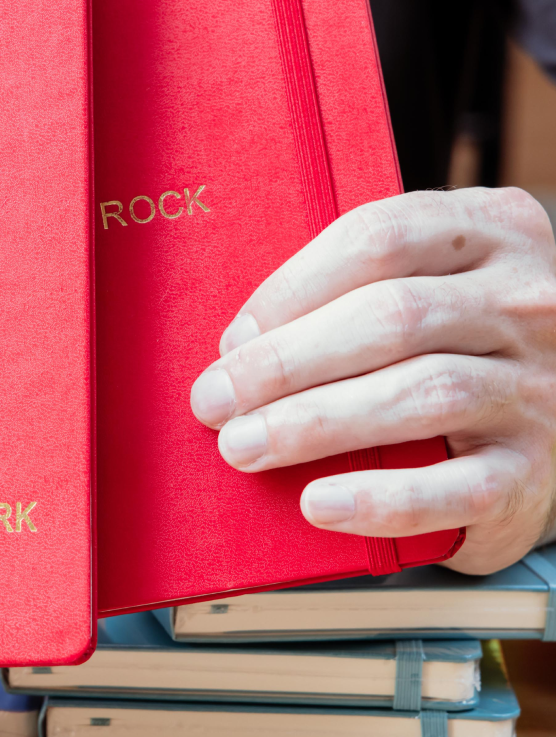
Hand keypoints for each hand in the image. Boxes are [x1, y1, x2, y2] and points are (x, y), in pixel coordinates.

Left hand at [190, 188, 555, 573]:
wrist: (551, 421)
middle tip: (215, 400)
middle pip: (391, 317)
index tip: (231, 338)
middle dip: (283, 362)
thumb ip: (349, 292)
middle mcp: (525, 303)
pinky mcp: (533, 473)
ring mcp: (538, 387)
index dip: (290, 288)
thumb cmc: (455, 344)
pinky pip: (458, 488)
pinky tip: (318, 503)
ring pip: (420, 394)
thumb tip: (241, 346)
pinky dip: (380, 499)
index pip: (378, 239)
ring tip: (243, 446)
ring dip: (313, 424)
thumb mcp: (424, 286)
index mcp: (491, 233)